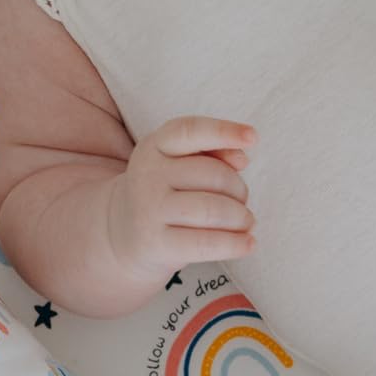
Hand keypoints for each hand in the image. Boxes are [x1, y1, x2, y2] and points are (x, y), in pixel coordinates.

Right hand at [107, 116, 256, 284]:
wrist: (122, 233)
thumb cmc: (167, 193)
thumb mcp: (180, 164)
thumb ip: (213, 153)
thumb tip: (241, 156)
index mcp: (155, 146)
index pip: (190, 131)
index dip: (223, 131)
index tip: (253, 137)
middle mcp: (147, 174)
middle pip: (214, 175)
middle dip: (239, 190)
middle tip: (241, 202)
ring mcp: (149, 209)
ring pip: (214, 210)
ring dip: (241, 218)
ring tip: (245, 223)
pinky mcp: (156, 244)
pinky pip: (206, 243)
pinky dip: (235, 244)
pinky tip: (247, 243)